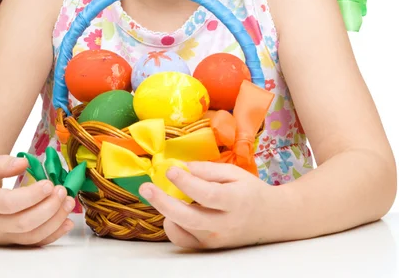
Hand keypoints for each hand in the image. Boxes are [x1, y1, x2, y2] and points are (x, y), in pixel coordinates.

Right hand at [0, 155, 75, 245]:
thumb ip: (0, 164)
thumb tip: (24, 163)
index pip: (8, 204)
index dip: (31, 196)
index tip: (49, 183)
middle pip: (23, 223)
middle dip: (48, 208)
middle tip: (63, 190)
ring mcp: (1, 236)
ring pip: (30, 236)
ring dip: (54, 221)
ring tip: (69, 201)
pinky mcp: (10, 242)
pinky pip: (33, 243)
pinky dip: (53, 235)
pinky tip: (67, 222)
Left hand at [139, 161, 270, 249]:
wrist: (269, 220)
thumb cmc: (249, 191)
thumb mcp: (234, 173)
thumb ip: (208, 170)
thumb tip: (183, 166)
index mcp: (234, 201)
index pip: (207, 194)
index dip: (186, 183)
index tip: (170, 169)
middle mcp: (223, 225)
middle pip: (188, 217)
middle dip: (163, 201)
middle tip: (146, 187)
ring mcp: (214, 240)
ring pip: (181, 228)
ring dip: (165, 210)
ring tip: (158, 193)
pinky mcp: (206, 248)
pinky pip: (182, 239)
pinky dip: (172, 225)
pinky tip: (172, 211)